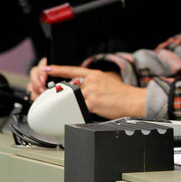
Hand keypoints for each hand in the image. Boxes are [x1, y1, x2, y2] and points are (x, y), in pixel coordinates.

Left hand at [27, 63, 146, 118]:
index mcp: (95, 75)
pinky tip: (91, 112)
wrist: (134, 101)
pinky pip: (79, 108)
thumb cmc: (123, 95)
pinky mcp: (92, 103)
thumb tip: (81, 91)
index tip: (46, 69)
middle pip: (71, 87)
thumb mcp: (107, 82)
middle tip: (73, 98)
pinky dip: (80, 111)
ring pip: (74, 99)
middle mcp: (92, 81)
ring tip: (91, 106)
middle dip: (68, 95)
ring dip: (76, 104)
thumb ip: (92, 85)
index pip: (72, 70)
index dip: (57, 69)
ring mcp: (91, 92)